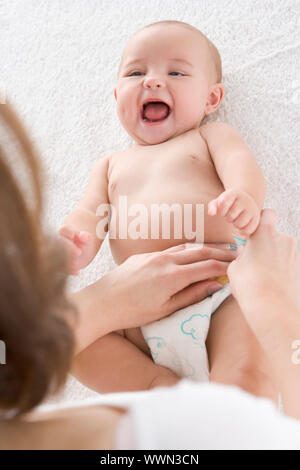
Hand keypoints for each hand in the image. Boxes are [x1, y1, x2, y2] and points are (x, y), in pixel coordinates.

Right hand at [58, 226, 93, 274]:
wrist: (83, 252)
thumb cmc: (85, 242)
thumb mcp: (88, 239)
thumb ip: (86, 237)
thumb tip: (83, 235)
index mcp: (64, 232)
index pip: (63, 229)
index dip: (68, 233)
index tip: (74, 236)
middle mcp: (57, 241)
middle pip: (59, 243)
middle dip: (68, 248)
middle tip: (79, 252)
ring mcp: (56, 252)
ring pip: (57, 256)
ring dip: (66, 260)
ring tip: (76, 264)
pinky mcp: (59, 263)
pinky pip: (61, 267)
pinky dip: (69, 270)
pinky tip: (76, 272)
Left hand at [98, 242, 237, 330]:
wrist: (102, 302)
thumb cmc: (133, 311)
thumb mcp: (167, 309)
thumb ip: (193, 295)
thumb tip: (216, 285)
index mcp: (173, 275)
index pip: (207, 266)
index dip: (226, 266)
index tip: (239, 266)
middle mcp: (166, 260)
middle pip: (200, 251)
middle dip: (221, 252)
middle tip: (237, 253)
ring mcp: (154, 255)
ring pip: (187, 247)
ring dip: (206, 247)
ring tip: (221, 249)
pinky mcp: (145, 255)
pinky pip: (172, 248)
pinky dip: (188, 249)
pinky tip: (194, 252)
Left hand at [208, 188, 260, 237]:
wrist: (246, 201)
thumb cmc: (229, 203)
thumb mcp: (220, 202)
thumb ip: (213, 206)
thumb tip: (211, 214)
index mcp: (234, 193)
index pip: (223, 203)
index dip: (221, 211)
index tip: (223, 210)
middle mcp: (245, 200)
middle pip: (230, 216)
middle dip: (228, 218)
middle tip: (232, 214)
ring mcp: (252, 209)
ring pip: (239, 224)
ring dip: (235, 224)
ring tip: (237, 219)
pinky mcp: (257, 218)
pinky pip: (248, 230)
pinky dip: (243, 231)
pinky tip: (242, 225)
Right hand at [227, 209, 299, 311]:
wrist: (271, 308)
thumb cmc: (249, 285)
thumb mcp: (234, 268)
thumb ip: (241, 255)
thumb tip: (245, 254)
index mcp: (265, 233)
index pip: (267, 214)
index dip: (260, 221)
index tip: (252, 233)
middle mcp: (284, 240)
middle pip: (276, 235)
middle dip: (267, 244)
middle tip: (255, 259)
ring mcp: (295, 255)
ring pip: (283, 251)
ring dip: (275, 259)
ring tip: (263, 276)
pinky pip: (290, 265)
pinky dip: (283, 271)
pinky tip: (273, 285)